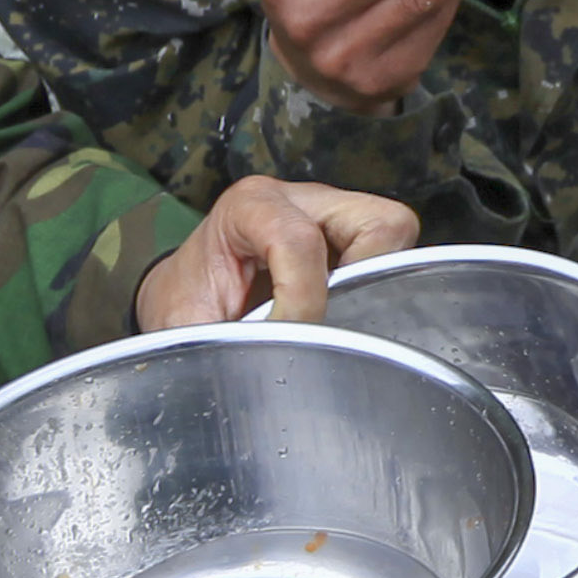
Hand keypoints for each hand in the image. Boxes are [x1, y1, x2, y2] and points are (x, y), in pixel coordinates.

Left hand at [137, 177, 420, 327]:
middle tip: (334, 324)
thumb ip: (222, 345)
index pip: (300, 241)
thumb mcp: (188, 325)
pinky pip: (392, 257)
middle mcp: (300, 199)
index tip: (284, 340)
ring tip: (343, 321)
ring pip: (395, 236)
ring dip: (378, 285)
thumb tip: (258, 378)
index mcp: (250, 206)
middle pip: (379, 223)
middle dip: (365, 282)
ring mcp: (332, 214)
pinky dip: (379, 290)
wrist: (183, 293)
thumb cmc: (185, 304)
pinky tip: (347, 319)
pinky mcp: (350, 238)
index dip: (301, 301)